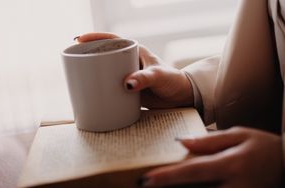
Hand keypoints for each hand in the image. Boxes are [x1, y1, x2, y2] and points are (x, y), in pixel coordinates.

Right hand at [76, 33, 193, 108]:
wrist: (180, 97)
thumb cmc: (173, 81)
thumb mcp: (159, 76)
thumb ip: (145, 78)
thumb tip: (126, 84)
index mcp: (135, 52)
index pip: (112, 40)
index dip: (95, 38)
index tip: (79, 39)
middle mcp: (129, 62)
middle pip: (104, 55)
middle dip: (89, 55)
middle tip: (73, 60)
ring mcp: (127, 76)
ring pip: (106, 72)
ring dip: (93, 74)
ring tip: (77, 78)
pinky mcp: (128, 90)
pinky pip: (111, 87)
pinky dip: (101, 89)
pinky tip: (92, 94)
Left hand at [140, 127, 283, 187]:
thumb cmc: (264, 147)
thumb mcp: (239, 135)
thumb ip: (210, 141)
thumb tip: (182, 142)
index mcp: (232, 164)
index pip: (193, 171)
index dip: (168, 177)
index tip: (146, 180)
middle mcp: (234, 186)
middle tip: (145, 185)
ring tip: (160, 187)